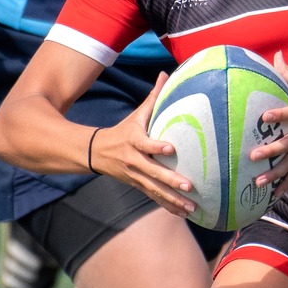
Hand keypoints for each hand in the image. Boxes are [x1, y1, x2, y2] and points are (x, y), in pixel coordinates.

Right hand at [90, 73, 196, 216]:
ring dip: (173, 199)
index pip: (146, 144)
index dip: (157, 147)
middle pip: (153, 173)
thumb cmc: (123, 130)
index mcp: (134, 141)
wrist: (95, 152)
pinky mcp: (137, 186)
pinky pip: (154, 198)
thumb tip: (166, 73)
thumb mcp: (136, 115)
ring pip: (155, 190)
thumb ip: (153, 97)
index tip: (171, 149)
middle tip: (189, 186)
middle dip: (171, 181)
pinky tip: (184, 213)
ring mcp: (135, 176)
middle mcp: (134, 161)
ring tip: (192, 207)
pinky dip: (168, 206)